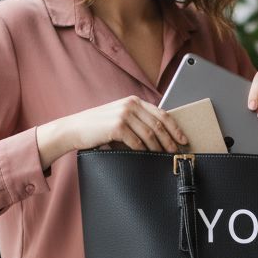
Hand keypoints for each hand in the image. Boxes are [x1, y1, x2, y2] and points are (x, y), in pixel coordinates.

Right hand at [36, 96, 187, 169]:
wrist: (75, 129)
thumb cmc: (98, 127)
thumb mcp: (120, 117)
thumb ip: (137, 121)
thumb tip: (159, 136)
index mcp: (134, 101)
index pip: (162, 114)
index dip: (175, 128)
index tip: (183, 139)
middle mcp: (131, 105)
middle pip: (159, 125)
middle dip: (171, 140)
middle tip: (177, 152)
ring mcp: (124, 115)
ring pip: (150, 135)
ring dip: (159, 148)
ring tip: (164, 156)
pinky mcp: (117, 127)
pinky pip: (137, 142)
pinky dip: (144, 151)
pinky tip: (147, 156)